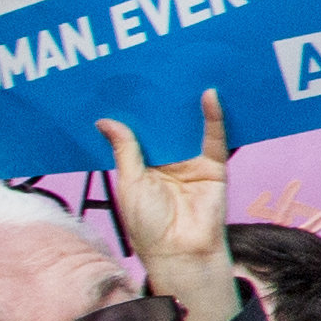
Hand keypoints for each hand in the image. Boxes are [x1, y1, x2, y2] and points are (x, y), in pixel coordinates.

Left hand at [91, 94, 246, 320]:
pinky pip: (214, 139)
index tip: (127, 84)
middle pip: (165, 126)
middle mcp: (167, 162)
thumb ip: (125, 150)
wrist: (180, 251)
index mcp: (141, 167)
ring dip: (185, 106)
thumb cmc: (148, 224)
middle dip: (160, 104)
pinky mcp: (213, 167)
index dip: (134, 112)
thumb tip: (106, 121)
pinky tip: (208, 96)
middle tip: (156, 69)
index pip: (138, 133)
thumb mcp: (130, 183)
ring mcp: (191, 163)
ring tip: (182, 74)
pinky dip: (213, 117)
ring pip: (188, 128)